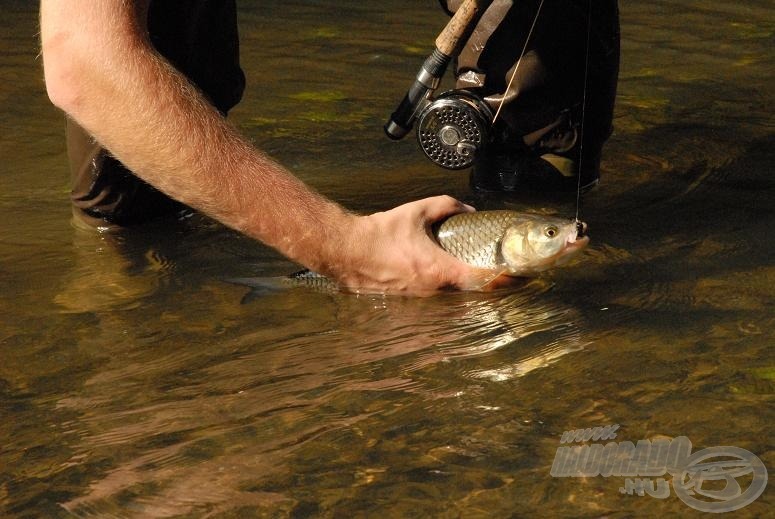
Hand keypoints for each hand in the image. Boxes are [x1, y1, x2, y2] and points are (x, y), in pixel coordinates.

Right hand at [329, 195, 506, 293]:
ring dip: (469, 286)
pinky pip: (437, 296)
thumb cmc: (381, 232)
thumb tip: (468, 210)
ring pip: (455, 296)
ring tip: (481, 274)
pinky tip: (450, 277)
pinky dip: (449, 288)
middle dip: (491, 283)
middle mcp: (433, 289)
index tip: (520, 275)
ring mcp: (421, 298)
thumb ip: (448, 206)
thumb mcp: (418, 210)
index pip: (482, 280)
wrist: (347, 251)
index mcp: (439, 269)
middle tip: (507, 274)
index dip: (505, 279)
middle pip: (472, 292)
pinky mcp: (409, 299)